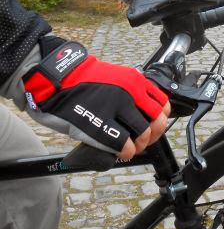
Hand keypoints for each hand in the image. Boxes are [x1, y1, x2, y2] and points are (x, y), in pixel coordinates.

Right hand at [23, 38, 169, 157]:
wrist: (57, 78)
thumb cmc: (83, 80)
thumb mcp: (116, 77)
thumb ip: (132, 90)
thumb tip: (145, 112)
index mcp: (135, 80)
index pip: (162, 103)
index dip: (161, 119)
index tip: (155, 125)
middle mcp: (130, 92)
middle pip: (156, 120)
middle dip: (153, 135)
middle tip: (144, 140)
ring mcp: (115, 107)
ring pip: (142, 133)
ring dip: (140, 145)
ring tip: (132, 147)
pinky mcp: (99, 122)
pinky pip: (122, 143)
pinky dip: (126, 151)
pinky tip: (122, 152)